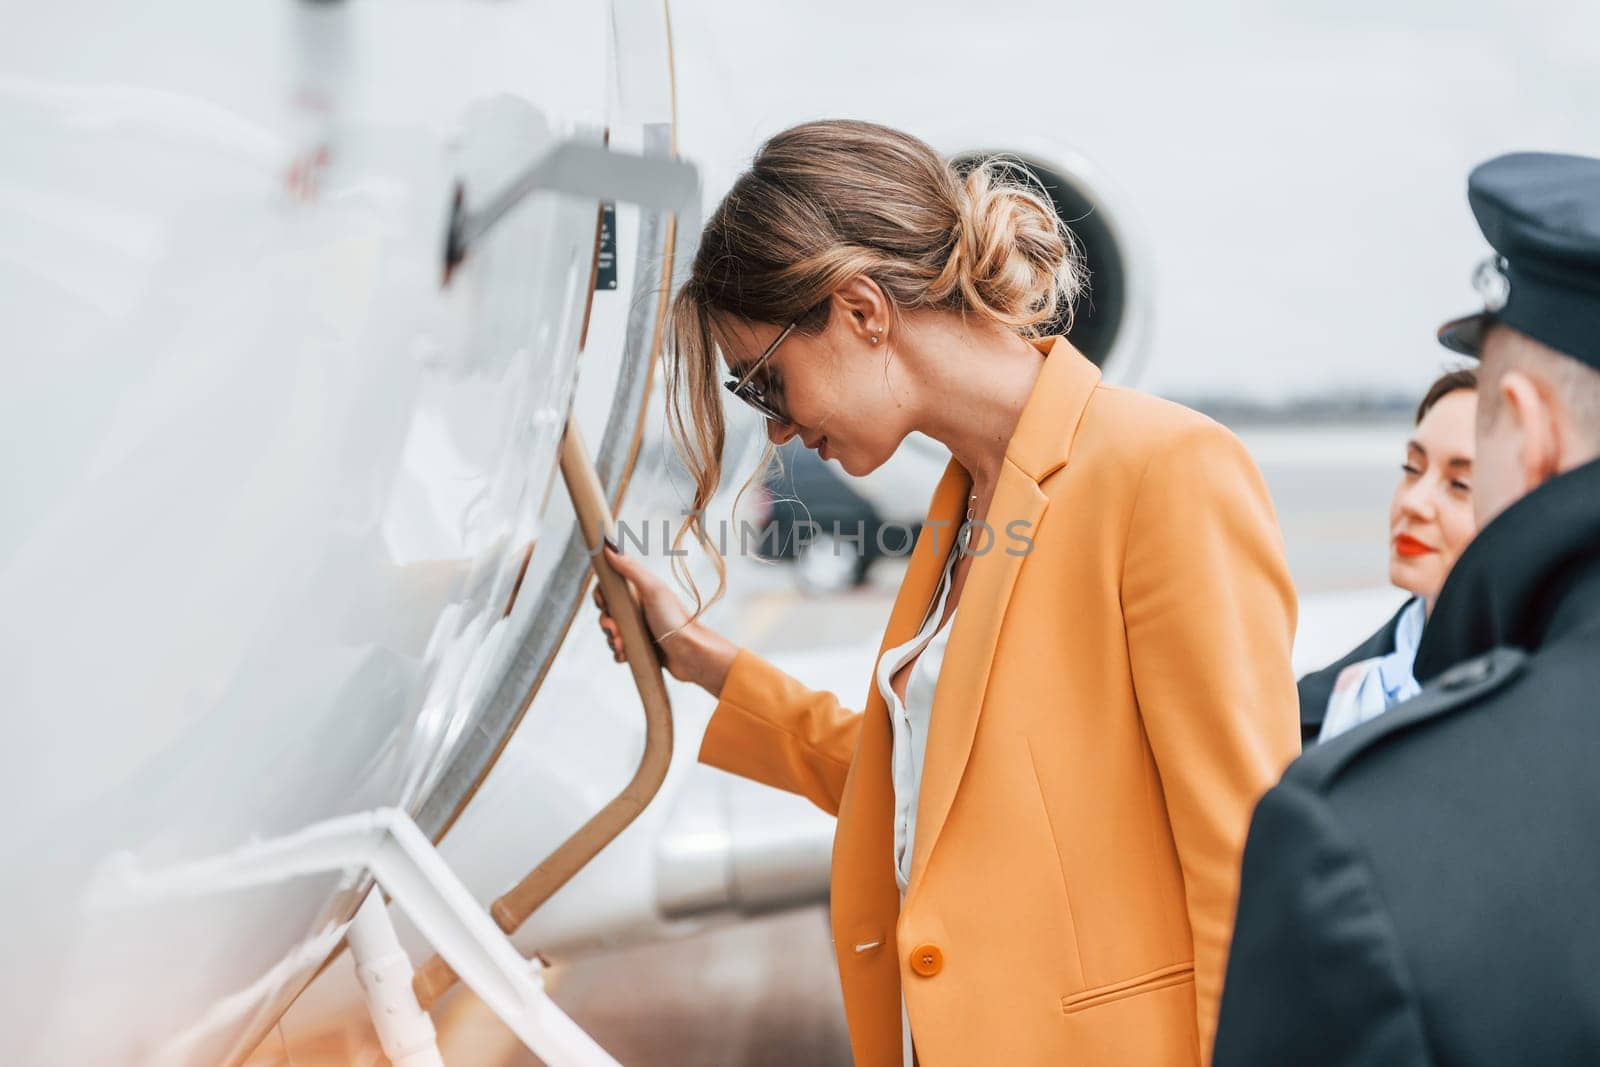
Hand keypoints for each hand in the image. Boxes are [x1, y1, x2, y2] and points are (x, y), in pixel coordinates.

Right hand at [591, 543, 735, 692]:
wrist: (691, 653)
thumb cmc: (676, 619)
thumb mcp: (653, 589)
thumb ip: (630, 568)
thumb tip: (609, 546)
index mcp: (640, 591)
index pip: (611, 587)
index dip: (601, 595)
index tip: (603, 603)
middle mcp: (639, 608)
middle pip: (607, 612)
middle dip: (606, 622)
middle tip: (614, 628)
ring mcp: (639, 628)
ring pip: (611, 632)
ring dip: (612, 640)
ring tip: (622, 644)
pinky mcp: (640, 648)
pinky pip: (619, 650)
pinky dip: (618, 653)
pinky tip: (625, 654)